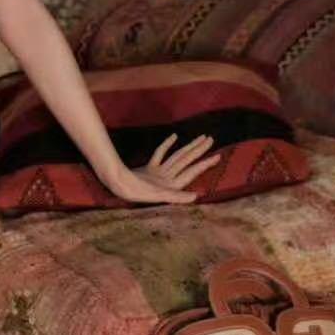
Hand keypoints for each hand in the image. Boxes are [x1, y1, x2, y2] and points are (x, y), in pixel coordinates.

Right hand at [104, 132, 218, 205]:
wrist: (117, 186)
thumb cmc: (136, 191)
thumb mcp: (158, 195)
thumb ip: (177, 197)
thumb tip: (196, 197)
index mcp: (173, 182)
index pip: (192, 170)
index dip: (205, 164)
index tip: (217, 156)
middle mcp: (168, 177)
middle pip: (187, 160)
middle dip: (199, 150)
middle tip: (210, 139)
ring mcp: (159, 173)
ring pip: (177, 157)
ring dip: (189, 148)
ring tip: (200, 139)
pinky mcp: (149, 170)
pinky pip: (160, 155)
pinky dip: (167, 146)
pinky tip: (174, 137)